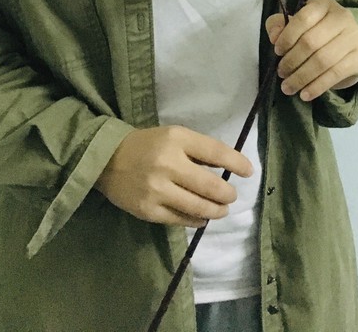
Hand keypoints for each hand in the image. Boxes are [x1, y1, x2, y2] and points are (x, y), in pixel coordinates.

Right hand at [95, 125, 252, 226]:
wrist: (108, 160)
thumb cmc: (148, 145)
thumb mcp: (174, 136)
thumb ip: (198, 149)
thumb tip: (228, 167)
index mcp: (177, 139)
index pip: (215, 152)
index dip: (236, 163)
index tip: (249, 171)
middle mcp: (168, 164)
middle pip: (210, 185)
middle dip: (227, 194)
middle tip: (232, 196)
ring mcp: (157, 190)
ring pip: (198, 206)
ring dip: (216, 210)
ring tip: (222, 209)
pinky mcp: (148, 211)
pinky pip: (180, 219)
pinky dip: (196, 220)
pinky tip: (202, 218)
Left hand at [265, 0, 357, 102]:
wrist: (347, 46)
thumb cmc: (315, 33)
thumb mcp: (295, 24)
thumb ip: (279, 25)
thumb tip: (274, 36)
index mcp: (324, 4)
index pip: (304, 18)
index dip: (288, 36)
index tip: (277, 51)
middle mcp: (343, 16)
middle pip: (312, 41)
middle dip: (292, 61)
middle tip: (281, 73)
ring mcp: (355, 36)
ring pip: (323, 60)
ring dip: (302, 77)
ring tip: (288, 87)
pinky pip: (336, 74)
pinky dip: (317, 87)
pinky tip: (305, 94)